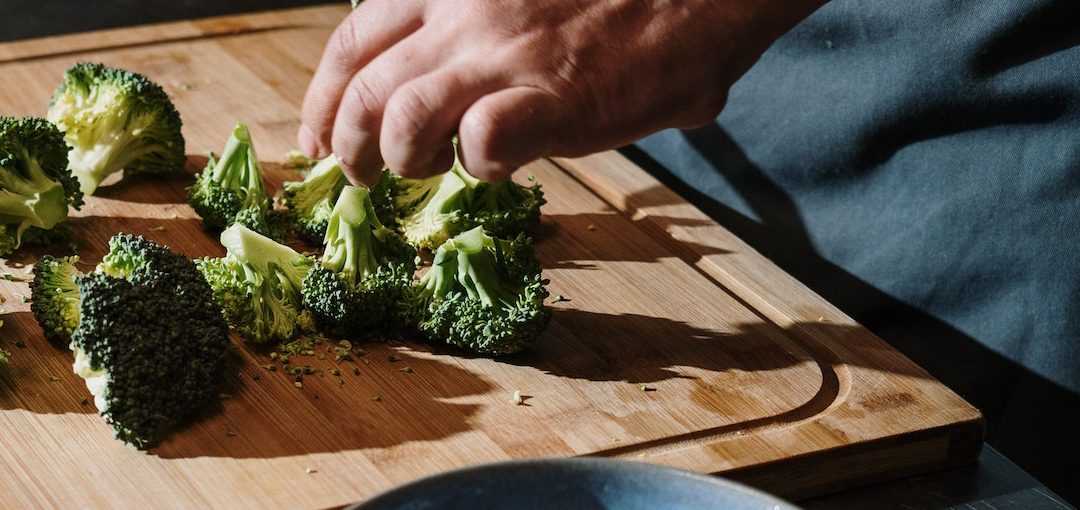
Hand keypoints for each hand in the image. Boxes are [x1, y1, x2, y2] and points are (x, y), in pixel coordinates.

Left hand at [298, 0, 823, 184]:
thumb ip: (473, 21)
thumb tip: (459, 83)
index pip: (353, 44)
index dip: (322, 100)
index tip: (315, 137)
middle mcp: (465, 16)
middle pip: (365, 92)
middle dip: (347, 147)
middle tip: (361, 175)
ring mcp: (508, 56)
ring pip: (404, 120)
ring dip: (401, 160)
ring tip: (420, 174)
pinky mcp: (558, 100)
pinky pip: (484, 144)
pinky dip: (478, 167)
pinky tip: (499, 164)